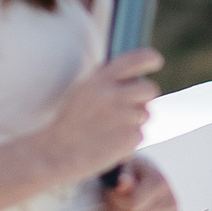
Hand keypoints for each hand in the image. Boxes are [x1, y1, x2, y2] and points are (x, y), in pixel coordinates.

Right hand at [38, 49, 162, 182]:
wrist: (55, 152)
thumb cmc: (71, 123)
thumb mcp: (83, 92)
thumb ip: (106, 81)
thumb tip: (135, 74)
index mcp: (99, 81)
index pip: (134, 60)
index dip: (150, 58)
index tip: (156, 61)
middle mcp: (113, 95)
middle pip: (150, 88)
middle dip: (144, 98)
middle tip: (130, 107)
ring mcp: (124, 116)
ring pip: (147, 113)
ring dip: (135, 121)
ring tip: (110, 129)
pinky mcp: (130, 137)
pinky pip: (141, 134)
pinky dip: (130, 139)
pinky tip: (110, 142)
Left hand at [105, 155, 179, 210]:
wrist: (144, 181)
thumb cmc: (130, 174)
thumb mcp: (124, 167)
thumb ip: (123, 175)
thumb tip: (124, 182)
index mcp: (161, 183)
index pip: (132, 207)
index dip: (116, 202)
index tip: (113, 193)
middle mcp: (172, 202)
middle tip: (119, 204)